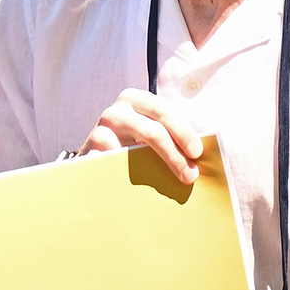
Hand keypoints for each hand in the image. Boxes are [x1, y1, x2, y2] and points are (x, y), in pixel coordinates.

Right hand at [82, 90, 209, 183]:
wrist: (96, 152)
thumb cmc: (133, 141)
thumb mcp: (150, 129)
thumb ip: (171, 135)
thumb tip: (199, 156)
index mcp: (136, 99)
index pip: (164, 111)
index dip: (183, 132)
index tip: (197, 153)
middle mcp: (116, 111)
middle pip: (152, 131)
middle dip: (175, 154)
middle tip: (190, 174)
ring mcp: (100, 131)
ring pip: (133, 152)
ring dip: (157, 169)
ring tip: (172, 183)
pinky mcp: (89, 153)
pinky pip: (113, 167)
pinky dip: (130, 179)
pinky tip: (143, 190)